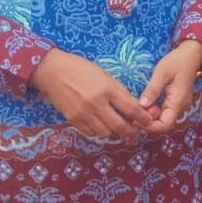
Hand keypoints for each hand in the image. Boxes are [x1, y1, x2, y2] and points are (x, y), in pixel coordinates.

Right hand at [29, 49, 151, 140]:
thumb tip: (133, 107)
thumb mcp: (104, 75)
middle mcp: (96, 104)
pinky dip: (99, 131)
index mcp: (107, 89)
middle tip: (135, 130)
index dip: (143, 118)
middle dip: (131, 131)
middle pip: (120, 126)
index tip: (148, 121)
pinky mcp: (73, 120)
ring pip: (106, 133)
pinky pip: (91, 133)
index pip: (131, 109)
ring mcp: (83, 114)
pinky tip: (102, 125)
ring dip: (115, 132)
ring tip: (118, 127)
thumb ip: (119, 91)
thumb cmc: (81, 69)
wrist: (53, 71)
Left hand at [139, 41, 201, 131]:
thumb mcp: (162, 73)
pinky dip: (154, 112)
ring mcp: (180, 105)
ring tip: (137, 109)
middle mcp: (181, 107)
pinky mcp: (177, 102)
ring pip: (164, 119)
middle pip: (163, 125)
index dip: (149, 126)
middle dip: (147, 123)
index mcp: (178, 102)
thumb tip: (141, 106)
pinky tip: (145, 105)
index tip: (135, 119)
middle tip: (132, 114)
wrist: (192, 54)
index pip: (164, 125)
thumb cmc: (177, 61)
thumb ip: (152, 90)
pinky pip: (165, 112)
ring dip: (150, 117)